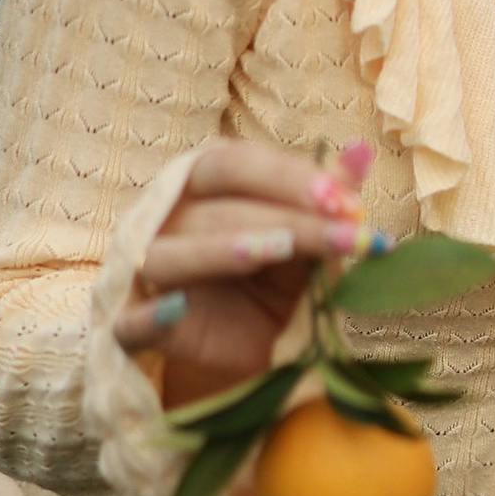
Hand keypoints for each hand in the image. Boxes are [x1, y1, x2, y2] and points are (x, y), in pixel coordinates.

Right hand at [115, 141, 369, 402]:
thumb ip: (326, 197)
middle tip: (344, 232)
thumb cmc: (265, 275)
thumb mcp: (301, 237)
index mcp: (200, 184)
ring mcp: (145, 271)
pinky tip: (173, 309)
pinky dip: (148, 317)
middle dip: (285, 218)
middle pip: (218, 208)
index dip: (288, 177)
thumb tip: (363, 151)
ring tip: (270, 252)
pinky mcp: (133, 325)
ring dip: (217, 251)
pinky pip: (131, 321)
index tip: (345, 199)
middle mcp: (166, 217)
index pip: (236, 163)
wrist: (231, 344)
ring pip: (170, 255)